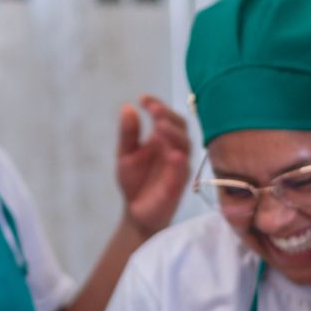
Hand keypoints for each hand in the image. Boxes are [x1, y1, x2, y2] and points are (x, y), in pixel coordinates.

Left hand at [115, 95, 192, 236]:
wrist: (135, 212)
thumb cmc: (134, 181)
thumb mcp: (125, 154)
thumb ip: (128, 133)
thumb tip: (127, 107)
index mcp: (162, 140)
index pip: (167, 116)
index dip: (158, 105)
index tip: (143, 99)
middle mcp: (174, 149)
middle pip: (180, 126)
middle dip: (168, 116)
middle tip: (153, 110)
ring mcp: (178, 166)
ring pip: (185, 146)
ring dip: (174, 134)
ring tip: (160, 126)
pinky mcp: (178, 184)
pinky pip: (183, 171)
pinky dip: (179, 162)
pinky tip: (173, 155)